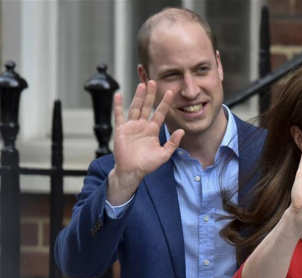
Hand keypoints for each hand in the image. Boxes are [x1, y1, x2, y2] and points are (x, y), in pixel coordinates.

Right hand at [108, 82, 183, 203]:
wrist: (133, 171)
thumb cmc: (147, 164)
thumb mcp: (164, 154)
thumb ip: (173, 143)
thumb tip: (182, 131)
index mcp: (153, 130)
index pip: (160, 113)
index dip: (165, 103)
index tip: (170, 92)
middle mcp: (142, 125)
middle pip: (147, 106)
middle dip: (150, 94)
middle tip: (153, 82)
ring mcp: (131, 126)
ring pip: (135, 108)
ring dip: (138, 96)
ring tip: (141, 85)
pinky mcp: (121, 129)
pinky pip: (119, 115)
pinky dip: (118, 105)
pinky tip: (118, 95)